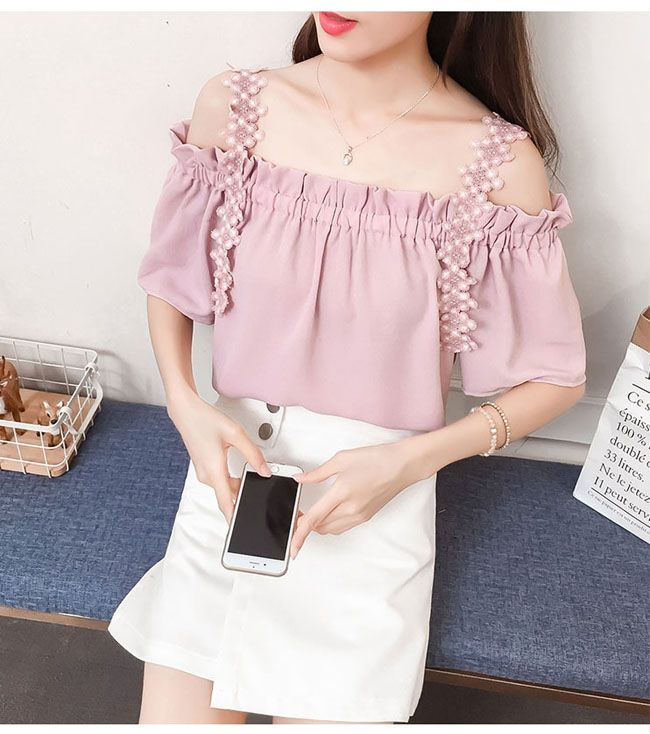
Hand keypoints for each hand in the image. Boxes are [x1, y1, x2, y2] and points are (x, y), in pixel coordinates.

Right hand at [167, 391, 271, 523]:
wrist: (185, 411)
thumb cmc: (205, 420)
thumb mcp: (236, 434)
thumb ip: (253, 454)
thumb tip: (264, 471)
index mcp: (213, 470)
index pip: (225, 502)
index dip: (233, 518)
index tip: (239, 532)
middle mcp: (206, 475)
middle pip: (228, 495)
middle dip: (243, 499)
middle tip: (260, 500)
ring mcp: (204, 472)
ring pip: (225, 487)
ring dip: (238, 488)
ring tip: (253, 481)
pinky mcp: (204, 467)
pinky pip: (221, 479)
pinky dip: (231, 480)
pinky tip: (242, 473)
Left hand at [288, 435, 433, 559]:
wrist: (402, 466)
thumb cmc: (377, 459)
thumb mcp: (341, 459)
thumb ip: (317, 473)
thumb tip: (301, 479)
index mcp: (342, 493)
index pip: (314, 519)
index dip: (299, 534)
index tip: (292, 546)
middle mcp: (351, 509)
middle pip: (320, 527)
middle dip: (305, 524)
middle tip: (297, 513)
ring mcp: (359, 515)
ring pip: (330, 530)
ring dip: (318, 525)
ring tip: (310, 513)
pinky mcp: (366, 517)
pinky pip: (342, 527)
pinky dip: (330, 524)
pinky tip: (328, 513)